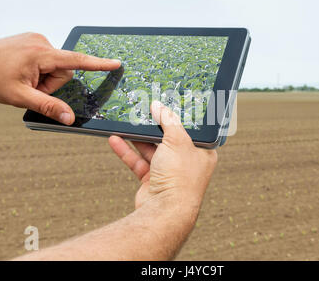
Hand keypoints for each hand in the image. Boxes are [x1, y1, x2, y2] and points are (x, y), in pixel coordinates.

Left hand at [0, 33, 120, 124]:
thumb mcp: (20, 97)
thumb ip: (48, 106)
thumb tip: (69, 118)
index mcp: (40, 54)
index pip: (76, 60)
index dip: (98, 64)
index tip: (116, 63)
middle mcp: (41, 42)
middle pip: (64, 69)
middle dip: (52, 83)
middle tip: (32, 87)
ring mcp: (37, 39)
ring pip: (56, 65)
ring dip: (45, 77)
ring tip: (25, 79)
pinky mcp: (33, 40)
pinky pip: (48, 59)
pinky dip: (40, 69)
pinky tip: (24, 70)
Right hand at [109, 101, 217, 215]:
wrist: (164, 212)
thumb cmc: (180, 178)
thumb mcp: (176, 140)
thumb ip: (168, 120)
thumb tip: (159, 106)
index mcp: (202, 153)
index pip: (190, 130)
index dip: (178, 118)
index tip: (166, 105)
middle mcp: (187, 163)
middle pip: (169, 139)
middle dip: (155, 126)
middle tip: (143, 111)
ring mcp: (169, 172)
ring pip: (151, 150)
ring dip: (138, 138)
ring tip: (126, 123)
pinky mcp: (152, 181)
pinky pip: (139, 162)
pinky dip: (127, 151)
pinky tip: (116, 139)